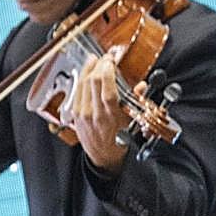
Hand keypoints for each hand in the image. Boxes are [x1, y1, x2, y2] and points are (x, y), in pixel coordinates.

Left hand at [69, 51, 146, 174]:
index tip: (112, 60)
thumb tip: (141, 86)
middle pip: (93, 82)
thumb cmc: (118, 142)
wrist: (103, 157)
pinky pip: (77, 90)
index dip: (107, 70)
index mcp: (111, 117)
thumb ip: (136, 103)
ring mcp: (82, 113)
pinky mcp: (75, 113)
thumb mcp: (131, 124)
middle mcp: (94, 114)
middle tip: (106, 58)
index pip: (106, 88)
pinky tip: (87, 72)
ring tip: (95, 60)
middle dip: (99, 65)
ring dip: (89, 68)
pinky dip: (82, 78)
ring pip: (83, 83)